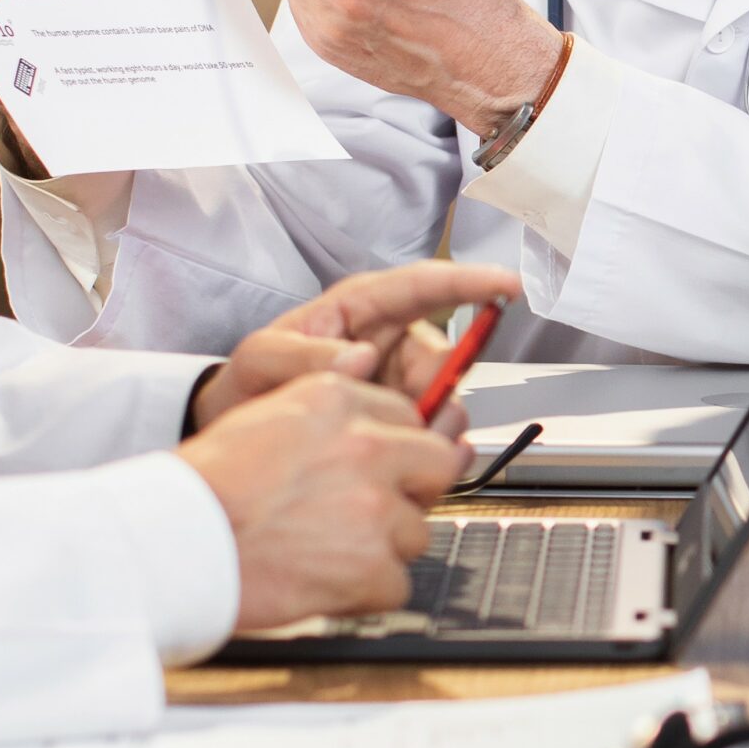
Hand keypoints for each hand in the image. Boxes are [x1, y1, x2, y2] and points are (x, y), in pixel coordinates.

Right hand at [178, 372, 467, 630]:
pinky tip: (321, 584)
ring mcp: (373, 508)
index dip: (395, 451)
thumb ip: (333, 413)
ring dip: (381, 549)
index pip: (410, 417)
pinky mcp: (371, 566)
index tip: (378, 472)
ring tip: (322, 553)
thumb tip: (388, 405)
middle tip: (364, 515)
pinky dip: (364, 593)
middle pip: (436, 467)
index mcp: (338, 400)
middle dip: (410, 494)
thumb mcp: (267, 417)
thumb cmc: (206, 487)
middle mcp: (366, 446)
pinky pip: (396, 584)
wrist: (174, 543)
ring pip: (417, 532)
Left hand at [189, 261, 522, 432]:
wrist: (240, 438)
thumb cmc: (248, 384)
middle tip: (420, 419)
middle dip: (442, 389)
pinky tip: (411, 465)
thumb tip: (360, 356)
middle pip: (444, 358)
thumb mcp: (261, 360)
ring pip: (445, 400)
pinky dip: (430, 451)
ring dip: (433, 427)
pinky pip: (434, 434)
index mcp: (359, 309)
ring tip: (396, 447)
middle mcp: (388, 341)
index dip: (471, 282)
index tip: (508, 286)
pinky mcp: (401, 421)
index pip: (424, 286)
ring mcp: (398, 383)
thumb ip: (304, 356)